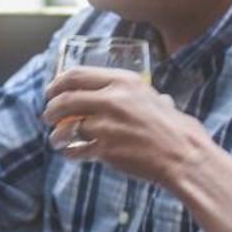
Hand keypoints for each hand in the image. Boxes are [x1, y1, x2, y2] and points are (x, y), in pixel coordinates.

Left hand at [41, 67, 209, 186]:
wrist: (184, 156)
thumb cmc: (177, 130)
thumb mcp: (160, 100)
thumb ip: (144, 98)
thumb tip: (155, 98)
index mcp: (125, 81)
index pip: (78, 75)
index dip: (58, 83)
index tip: (51, 90)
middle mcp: (112, 99)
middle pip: (66, 99)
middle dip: (51, 108)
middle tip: (47, 115)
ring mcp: (107, 125)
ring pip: (68, 127)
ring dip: (57, 134)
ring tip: (55, 139)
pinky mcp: (105, 149)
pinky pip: (77, 149)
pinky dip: (70, 152)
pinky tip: (70, 153)